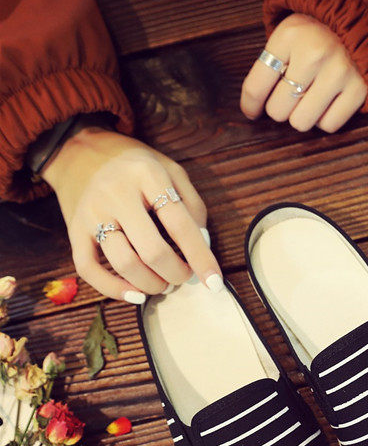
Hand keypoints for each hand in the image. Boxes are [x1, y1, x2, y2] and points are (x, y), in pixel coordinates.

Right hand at [42, 127, 221, 303]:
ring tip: (163, 284)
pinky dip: (113, 289)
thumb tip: (203, 245)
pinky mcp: (74, 229)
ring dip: (151, 284)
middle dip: (176, 274)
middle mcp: (116, 193)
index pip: (181, 225)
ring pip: (124, 263)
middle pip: (152, 251)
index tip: (215, 282)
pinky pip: (88, 268)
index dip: (201, 258)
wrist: (81, 151)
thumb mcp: (172, 170)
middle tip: (184, 276)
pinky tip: (135, 294)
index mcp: (147, 175)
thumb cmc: (136, 165)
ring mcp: (92, 212)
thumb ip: (192, 205)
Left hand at [240, 13, 366, 132]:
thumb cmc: (320, 31)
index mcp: (290, 35)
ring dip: (302, 115)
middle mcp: (313, 54)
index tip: (251, 112)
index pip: (257, 85)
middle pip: (278, 110)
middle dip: (281, 107)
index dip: (250, 105)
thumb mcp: (291, 32)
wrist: (366, 19)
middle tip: (290, 96)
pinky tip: (328, 102)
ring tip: (310, 98)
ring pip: (301, 122)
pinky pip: (329, 125)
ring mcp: (339, 73)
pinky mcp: (359, 90)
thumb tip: (256, 104)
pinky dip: (325, 119)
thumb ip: (273, 62)